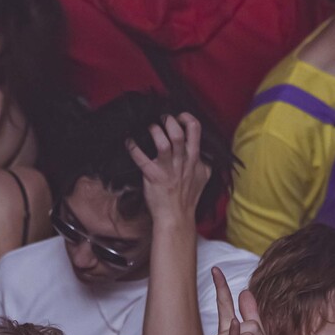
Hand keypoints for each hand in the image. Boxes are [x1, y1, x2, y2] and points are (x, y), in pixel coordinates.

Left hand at [128, 113, 210, 228]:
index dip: (186, 118)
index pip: (195, 130)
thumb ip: (204, 163)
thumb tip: (205, 154)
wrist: (177, 217)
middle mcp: (181, 161)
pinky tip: (129, 142)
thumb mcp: (204, 178)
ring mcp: (167, 169)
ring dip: (154, 131)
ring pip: (162, 142)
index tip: (179, 117)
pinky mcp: (153, 176)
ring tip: (150, 128)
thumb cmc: (188, 199)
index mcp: (194, 158)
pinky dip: (133, 148)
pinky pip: (141, 158)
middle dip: (168, 121)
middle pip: (177, 132)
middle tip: (161, 120)